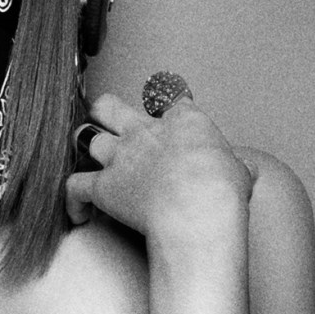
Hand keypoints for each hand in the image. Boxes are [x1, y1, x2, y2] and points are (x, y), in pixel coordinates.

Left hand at [65, 92, 254, 254]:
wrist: (197, 208)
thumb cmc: (222, 190)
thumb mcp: (240, 171)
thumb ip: (235, 166)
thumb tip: (243, 170)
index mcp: (182, 121)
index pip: (170, 101)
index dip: (170, 108)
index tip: (172, 117)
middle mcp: (144, 132)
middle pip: (110, 105)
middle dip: (106, 111)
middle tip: (110, 121)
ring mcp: (120, 158)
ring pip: (86, 137)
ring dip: (85, 147)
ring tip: (88, 158)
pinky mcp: (103, 187)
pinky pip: (74, 187)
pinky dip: (72, 200)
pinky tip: (77, 212)